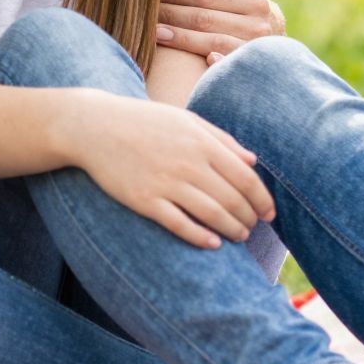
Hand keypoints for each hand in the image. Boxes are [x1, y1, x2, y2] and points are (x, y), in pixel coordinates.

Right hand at [59, 91, 275, 249]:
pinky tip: (212, 243)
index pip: (246, 178)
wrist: (94, 127)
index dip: (262, 199)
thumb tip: (253, 161)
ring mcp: (165, 183)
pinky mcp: (144, 200)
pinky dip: (201, 237)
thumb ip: (221, 139)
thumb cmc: (143, 122)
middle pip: (233, 200)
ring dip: (231, 230)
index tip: (270, 213)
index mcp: (200, 142)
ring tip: (238, 236)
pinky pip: (180, 225)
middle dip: (249, 218)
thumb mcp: (185, 120)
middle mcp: (187, 163)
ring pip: (212, 215)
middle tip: (253, 227)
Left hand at [158, 0, 285, 63]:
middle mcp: (258, 25)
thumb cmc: (245, 0)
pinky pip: (226, 66)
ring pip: (210, 42)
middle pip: (203, 19)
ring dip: (180, 38)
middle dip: (172, 15)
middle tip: (147, 13)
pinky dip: (211, 64)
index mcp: (254, 0)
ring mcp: (253, 50)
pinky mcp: (248, 69)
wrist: (270, 37)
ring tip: (154, 32)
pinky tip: (188, 63)